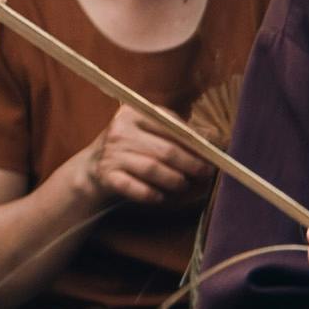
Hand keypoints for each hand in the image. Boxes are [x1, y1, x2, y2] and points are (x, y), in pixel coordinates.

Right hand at [59, 104, 210, 212]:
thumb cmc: (133, 148)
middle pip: (166, 150)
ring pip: (152, 169)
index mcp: (134, 112)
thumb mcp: (151, 133)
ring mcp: (111, 153)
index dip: (195, 143)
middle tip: (205, 174)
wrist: (93, 169)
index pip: (171, 126)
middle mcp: (121, 130)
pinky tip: (161, 196)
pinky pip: (135, 188)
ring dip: (174, 180)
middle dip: (191, 164)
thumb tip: (215, 139)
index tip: (211, 155)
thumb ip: (179, 133)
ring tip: (184, 185)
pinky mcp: (106, 176)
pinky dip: (151, 194)